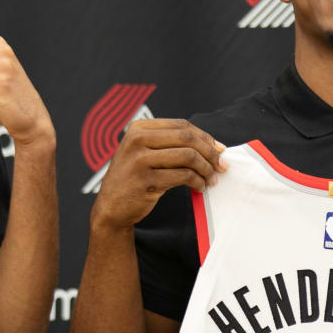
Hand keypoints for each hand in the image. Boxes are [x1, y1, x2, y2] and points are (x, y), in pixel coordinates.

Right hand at [91, 119, 226, 232]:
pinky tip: (200, 187)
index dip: (204, 136)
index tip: (220, 149)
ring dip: (206, 169)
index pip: (181, 125)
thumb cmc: (134, 178)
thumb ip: (170, 144)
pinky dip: (197, 182)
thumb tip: (214, 146)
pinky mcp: (147, 181)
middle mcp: (137, 140)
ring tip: (212, 179)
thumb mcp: (144, 153)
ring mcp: (140, 160)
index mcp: (138, 128)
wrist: (111, 207)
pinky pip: (183, 176)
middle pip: (187, 138)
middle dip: (210, 152)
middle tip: (222, 165)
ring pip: (188, 157)